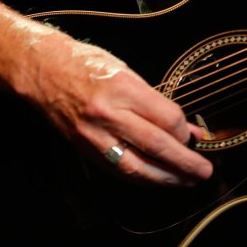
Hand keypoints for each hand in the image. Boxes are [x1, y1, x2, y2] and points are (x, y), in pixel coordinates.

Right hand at [27, 39, 214, 186]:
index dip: (185, 132)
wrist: (43, 71)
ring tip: (186, 182)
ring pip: (137, 167)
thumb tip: (184, 128)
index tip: (195, 136)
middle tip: (204, 171)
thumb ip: (155, 101)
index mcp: (123, 87)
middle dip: (184, 163)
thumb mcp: (126, 71)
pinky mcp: (85, 149)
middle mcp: (108, 113)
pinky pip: (118, 171)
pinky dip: (141, 178)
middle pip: (156, 146)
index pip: (166, 118)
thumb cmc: (86, 65)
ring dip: (165, 179)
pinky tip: (156, 180)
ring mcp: (94, 135)